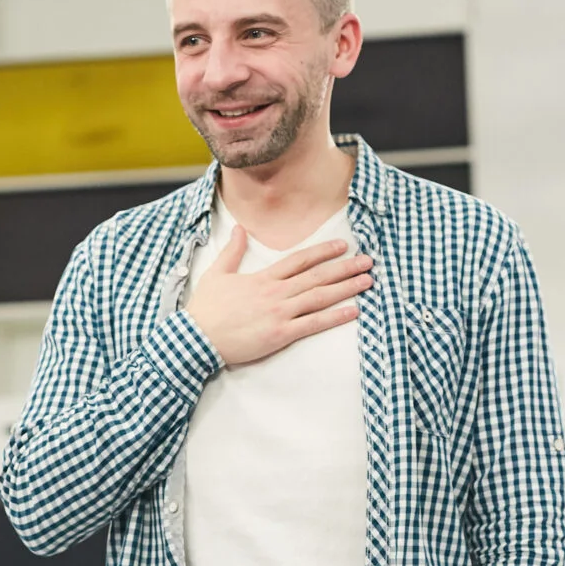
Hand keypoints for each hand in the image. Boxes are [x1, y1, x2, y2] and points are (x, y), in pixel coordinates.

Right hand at [186, 227, 372, 366]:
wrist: (197, 338)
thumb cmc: (205, 309)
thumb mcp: (217, 274)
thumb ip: (232, 251)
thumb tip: (240, 228)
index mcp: (263, 278)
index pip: (299, 260)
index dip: (323, 252)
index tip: (342, 245)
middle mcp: (276, 292)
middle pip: (317, 276)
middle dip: (344, 267)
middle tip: (367, 261)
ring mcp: (279, 313)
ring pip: (319, 297)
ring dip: (346, 288)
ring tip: (367, 281)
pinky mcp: (280, 334)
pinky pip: (313, 324)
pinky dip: (334, 317)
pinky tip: (352, 311)